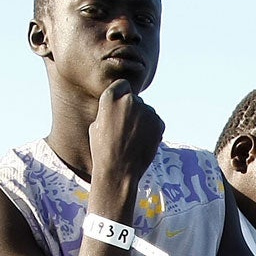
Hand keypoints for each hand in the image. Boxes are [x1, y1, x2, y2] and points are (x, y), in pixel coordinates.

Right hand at [88, 79, 165, 199]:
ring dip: (143, 120)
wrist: (118, 171)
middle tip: (126, 129)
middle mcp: (130, 100)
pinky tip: (142, 143)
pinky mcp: (159, 123)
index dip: (122, 95)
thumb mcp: (96, 125)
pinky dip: (152, 130)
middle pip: (135, 99)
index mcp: (111, 98)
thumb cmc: (103, 150)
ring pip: (147, 111)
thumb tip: (117, 106)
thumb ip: (109, 110)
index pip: (122, 85)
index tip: (121, 106)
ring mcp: (146, 111)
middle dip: (132, 110)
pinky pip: (156, 122)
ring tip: (133, 139)